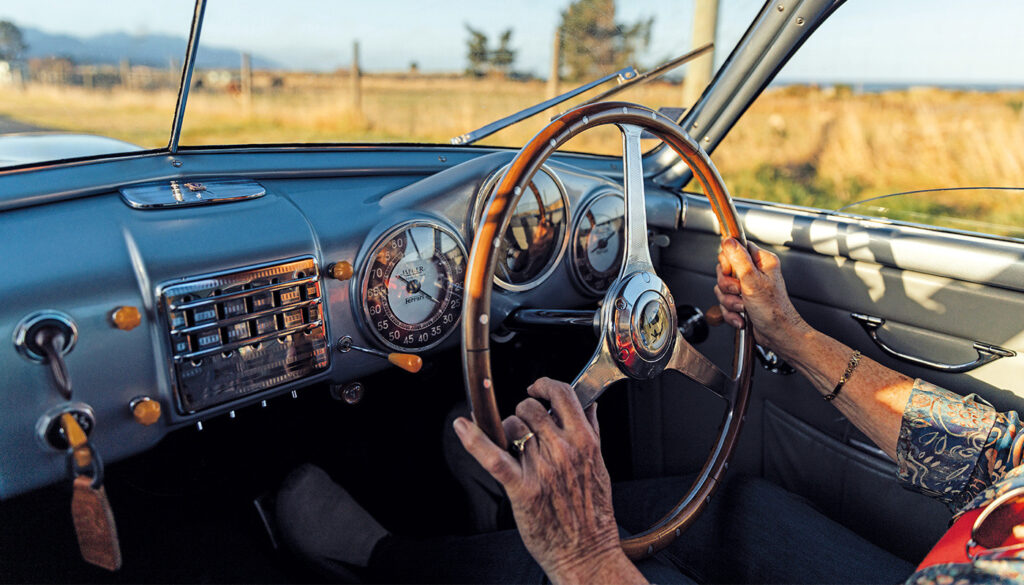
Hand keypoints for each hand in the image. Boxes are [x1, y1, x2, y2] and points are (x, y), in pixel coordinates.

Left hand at [453, 378, 644, 584]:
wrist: (586, 552)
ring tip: (513, 447)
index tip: (538, 387)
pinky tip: (462, 427)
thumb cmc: (592, 514)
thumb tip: (589, 407)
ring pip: (512, 428)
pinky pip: (493, 457)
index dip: (546, 385)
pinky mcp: (521, 489)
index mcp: (584, 442)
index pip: (562, 395)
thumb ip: (593, 432)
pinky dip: (474, 440)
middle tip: (525, 428)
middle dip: (523, 413)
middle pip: (530, 409)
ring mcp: (541, 469)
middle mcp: (562, 451)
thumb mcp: (600, 466)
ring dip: (507, 432)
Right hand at [715, 238, 809, 356]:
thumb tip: (729, 240)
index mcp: (762, 261)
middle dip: (727, 286)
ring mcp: (748, 288)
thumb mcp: (753, 280)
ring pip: (723, 289)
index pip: (736, 249)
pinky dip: (731, 313)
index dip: (729, 261)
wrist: (777, 334)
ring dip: (729, 302)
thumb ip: (739, 258)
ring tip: (743, 307)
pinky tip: (741, 317)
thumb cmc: (773, 311)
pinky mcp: (742, 301)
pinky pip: (726, 303)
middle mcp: (755, 272)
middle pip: (725, 270)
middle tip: (738, 292)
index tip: (732, 272)